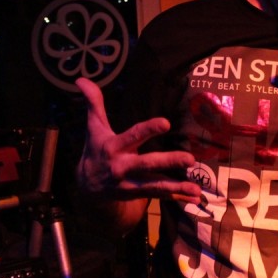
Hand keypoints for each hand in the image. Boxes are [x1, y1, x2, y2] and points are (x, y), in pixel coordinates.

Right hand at [76, 77, 200, 203]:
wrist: (88, 188)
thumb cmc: (96, 151)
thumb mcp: (94, 128)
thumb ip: (94, 103)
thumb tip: (81, 79)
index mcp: (114, 147)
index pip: (133, 136)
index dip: (148, 130)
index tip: (165, 123)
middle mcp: (122, 166)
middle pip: (147, 164)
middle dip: (168, 162)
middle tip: (189, 159)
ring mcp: (131, 183)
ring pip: (155, 185)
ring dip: (176, 187)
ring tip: (195, 189)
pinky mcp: (137, 194)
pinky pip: (159, 196)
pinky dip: (176, 198)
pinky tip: (194, 198)